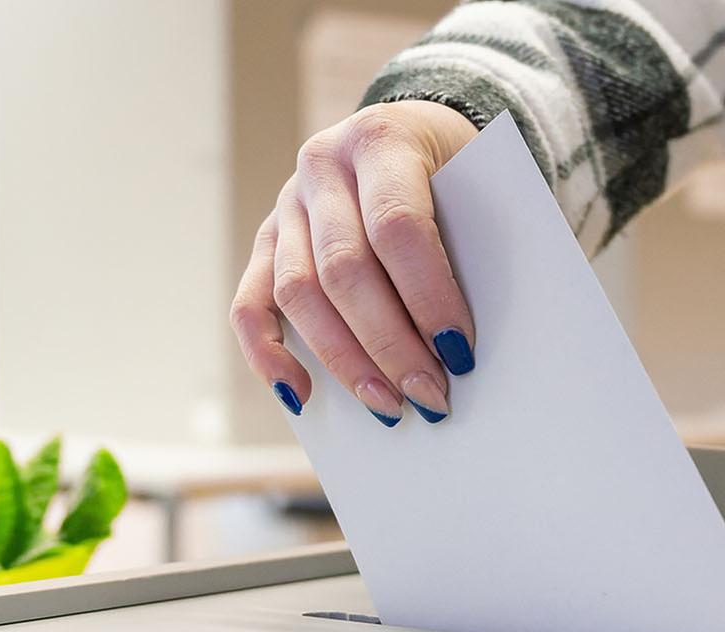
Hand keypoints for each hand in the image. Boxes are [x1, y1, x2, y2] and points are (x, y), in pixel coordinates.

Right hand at [230, 100, 479, 424]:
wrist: (411, 132)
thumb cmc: (455, 172)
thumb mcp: (475, 186)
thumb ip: (469, 244)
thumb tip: (460, 346)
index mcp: (380, 139)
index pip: (397, 225)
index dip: (427, 294)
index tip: (460, 351)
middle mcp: (321, 166)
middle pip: (344, 268)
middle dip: (390, 343)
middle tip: (430, 395)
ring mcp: (286, 206)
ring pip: (298, 293)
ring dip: (343, 360)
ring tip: (387, 406)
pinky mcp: (264, 243)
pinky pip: (249, 306)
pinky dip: (267, 356)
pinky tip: (300, 396)